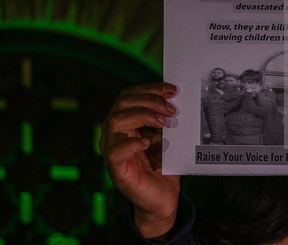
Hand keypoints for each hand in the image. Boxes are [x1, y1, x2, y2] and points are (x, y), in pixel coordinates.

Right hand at [99, 83, 179, 238]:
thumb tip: (175, 97)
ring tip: (163, 123)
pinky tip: (147, 143)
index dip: (150, 88)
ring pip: (115, 121)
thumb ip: (165, 118)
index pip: (130, 95)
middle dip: (150, 101)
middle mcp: (115, 133)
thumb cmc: (163, 165)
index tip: (172, 90)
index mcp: (125, 122)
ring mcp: (112, 151)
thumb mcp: (167, 136)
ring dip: (142, 116)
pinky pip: (115, 151)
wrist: (163, 198)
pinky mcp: (116, 170)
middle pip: (122, 103)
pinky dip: (131, 143)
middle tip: (171, 110)